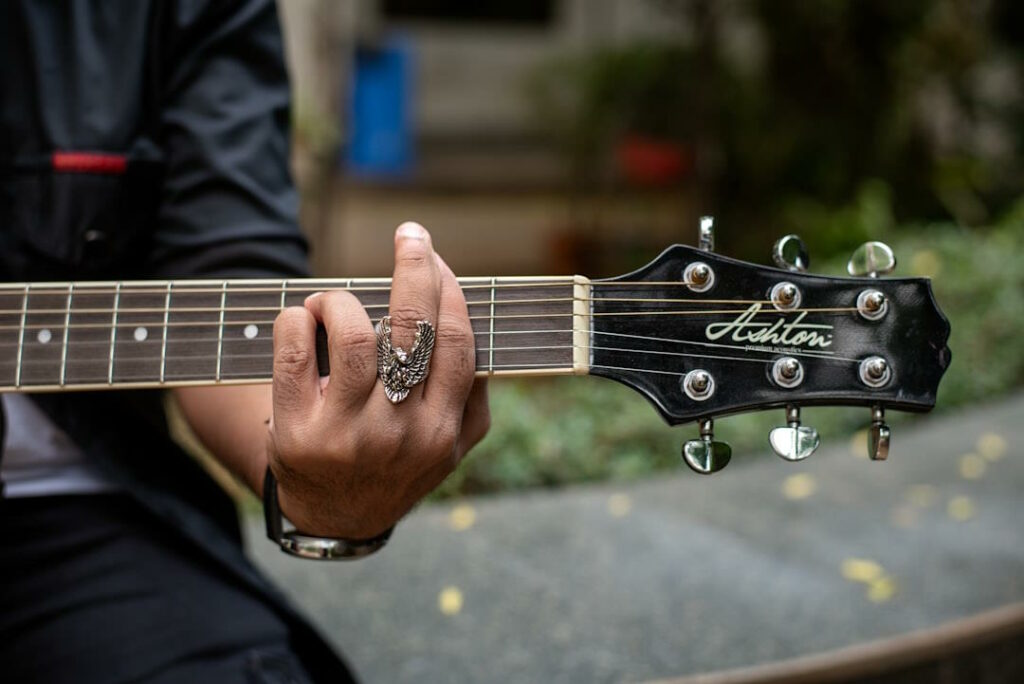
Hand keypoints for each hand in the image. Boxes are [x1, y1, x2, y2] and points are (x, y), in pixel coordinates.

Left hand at [267, 223, 488, 537]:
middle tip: (410, 234)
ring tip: (332, 301)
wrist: (336, 520)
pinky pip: (295, 354)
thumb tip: (471, 327)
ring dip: (341, 300)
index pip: (456, 342)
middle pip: (413, 330)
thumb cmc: (396, 466)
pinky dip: (298, 319)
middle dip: (414, 268)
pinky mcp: (298, 435)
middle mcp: (401, 432)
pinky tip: (302, 318)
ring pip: (352, 336)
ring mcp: (348, 435)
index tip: (436, 257)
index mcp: (443, 429)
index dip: (448, 289)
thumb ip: (472, 398)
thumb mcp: (448, 447)